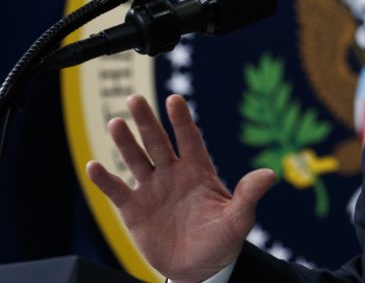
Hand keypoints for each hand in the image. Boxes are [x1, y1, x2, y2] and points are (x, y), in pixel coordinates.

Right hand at [86, 94, 275, 282]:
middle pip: (158, 143)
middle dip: (147, 121)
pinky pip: (117, 190)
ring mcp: (152, 189)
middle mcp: (172, 174)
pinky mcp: (134, 209)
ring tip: (115, 123)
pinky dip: (105, 179)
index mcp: (198, 171)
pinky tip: (93, 166)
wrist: (199, 268)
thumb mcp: (239, 219)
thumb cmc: (223, 240)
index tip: (175, 99)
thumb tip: (270, 174)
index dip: (182, 120)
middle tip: (135, 98)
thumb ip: (248, 195)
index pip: (190, 139)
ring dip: (125, 143)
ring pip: (136, 160)